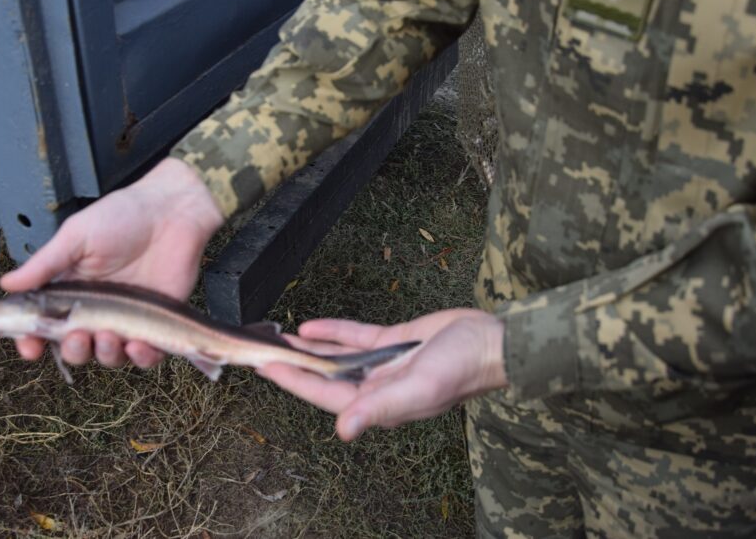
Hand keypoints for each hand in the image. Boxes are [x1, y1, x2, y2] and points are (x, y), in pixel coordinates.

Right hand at [0, 158, 223, 368]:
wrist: (172, 211)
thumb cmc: (123, 217)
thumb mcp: (76, 236)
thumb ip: (45, 264)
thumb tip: (6, 285)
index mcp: (70, 290)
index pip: (44, 326)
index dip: (32, 341)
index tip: (29, 348)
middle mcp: (95, 310)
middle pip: (74, 347)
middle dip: (71, 350)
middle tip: (77, 336)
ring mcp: (126, 319)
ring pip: (108, 356)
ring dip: (103, 354)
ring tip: (108, 337)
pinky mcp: (157, 324)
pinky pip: (146, 355)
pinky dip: (141, 358)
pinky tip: (138, 345)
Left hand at [258, 308, 507, 440]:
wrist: (493, 342)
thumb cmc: (462, 369)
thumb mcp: (420, 388)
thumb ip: (381, 407)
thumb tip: (343, 429)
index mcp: (379, 403)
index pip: (324, 393)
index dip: (294, 381)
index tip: (265, 367)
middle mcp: (377, 386)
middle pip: (324, 376)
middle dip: (294, 365)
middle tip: (262, 350)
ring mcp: (385, 364)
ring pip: (337, 356)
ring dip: (309, 349)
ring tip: (279, 337)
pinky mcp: (396, 342)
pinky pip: (357, 338)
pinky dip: (334, 331)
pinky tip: (311, 325)